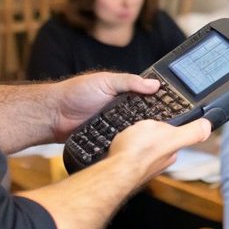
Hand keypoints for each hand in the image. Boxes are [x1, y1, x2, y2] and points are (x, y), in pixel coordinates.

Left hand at [45, 72, 160, 141]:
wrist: (54, 114)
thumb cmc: (76, 92)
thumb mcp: (105, 81)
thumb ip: (129, 81)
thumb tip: (155, 84)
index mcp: (124, 96)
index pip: (147, 100)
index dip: (159, 104)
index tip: (175, 108)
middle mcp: (122, 113)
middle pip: (144, 119)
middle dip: (153, 123)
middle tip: (167, 127)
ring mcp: (115, 128)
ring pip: (134, 134)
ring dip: (141, 135)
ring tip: (157, 140)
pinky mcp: (108, 142)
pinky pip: (122, 144)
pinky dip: (127, 145)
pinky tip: (137, 148)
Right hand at [107, 117, 211, 184]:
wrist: (115, 170)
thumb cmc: (140, 152)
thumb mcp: (169, 133)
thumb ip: (190, 132)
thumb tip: (208, 127)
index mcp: (171, 152)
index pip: (174, 136)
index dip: (167, 126)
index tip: (159, 123)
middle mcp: (160, 162)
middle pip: (158, 141)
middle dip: (151, 132)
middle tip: (142, 127)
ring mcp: (143, 166)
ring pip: (143, 147)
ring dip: (137, 140)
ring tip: (131, 136)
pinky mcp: (127, 168)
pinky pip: (129, 153)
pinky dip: (126, 148)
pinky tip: (122, 147)